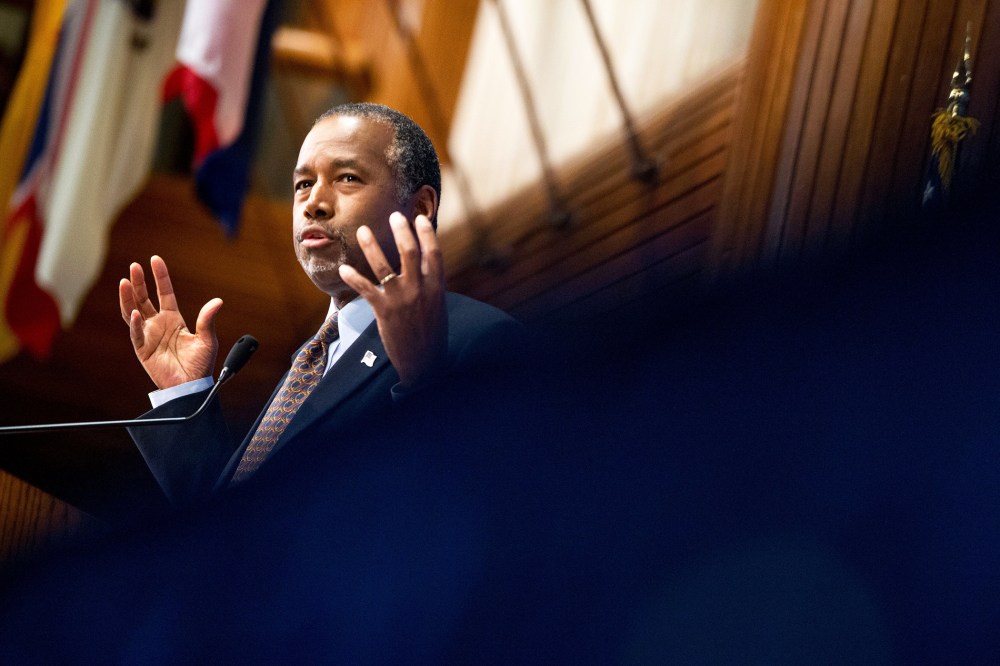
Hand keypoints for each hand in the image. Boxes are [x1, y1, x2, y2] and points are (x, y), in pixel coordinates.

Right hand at [118, 255, 222, 388]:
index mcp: (173, 319)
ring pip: (133, 312)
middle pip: (144, 298)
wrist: (191, 386)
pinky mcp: (143, 349)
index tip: (155, 259)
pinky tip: (136, 313)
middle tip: (134, 265)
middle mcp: (158, 324)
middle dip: (139, 282)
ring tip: (125, 282)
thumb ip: (208, 320)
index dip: (160, 277)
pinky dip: (135, 323)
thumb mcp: (207, 339)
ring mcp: (148, 335)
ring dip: (128, 298)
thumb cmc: (200, 364)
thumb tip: (218, 300)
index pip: (164, 292)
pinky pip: (136, 334)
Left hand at [339, 213, 446, 388]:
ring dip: (371, 246)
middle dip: (401, 231)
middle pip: (410, 252)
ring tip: (362, 230)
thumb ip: (430, 284)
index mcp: (436, 287)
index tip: (420, 219)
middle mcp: (420, 289)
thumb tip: (426, 263)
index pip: (434, 254)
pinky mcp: (384, 311)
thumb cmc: (431, 334)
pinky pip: (366, 289)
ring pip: (384, 266)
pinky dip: (353, 277)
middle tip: (394, 215)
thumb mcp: (438, 306)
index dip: (426, 234)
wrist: (424, 363)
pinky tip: (344, 268)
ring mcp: (401, 299)